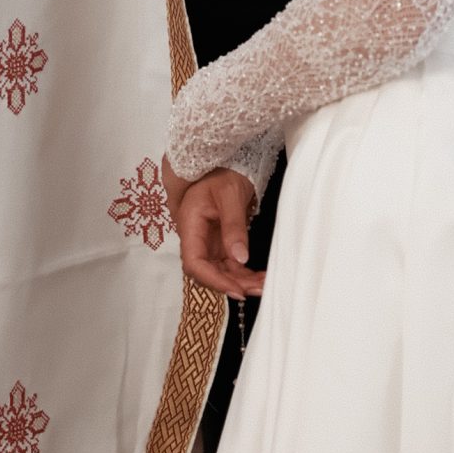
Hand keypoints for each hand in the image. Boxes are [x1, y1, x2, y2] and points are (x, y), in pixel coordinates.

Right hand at [170, 164, 263, 300]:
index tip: (236, 289)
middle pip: (207, 271)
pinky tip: (259, 276)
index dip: (213, 280)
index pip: (194, 263)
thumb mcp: (230, 195)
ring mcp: (207, 241)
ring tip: (263, 284)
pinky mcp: (218, 241)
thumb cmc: (222, 172)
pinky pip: (228, 263)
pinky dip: (243, 272)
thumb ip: (234, 227)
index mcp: (190, 224)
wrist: (224, 162)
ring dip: (240, 281)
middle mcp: (195, 237)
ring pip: (220, 270)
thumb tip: (240, 258)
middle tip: (257, 289)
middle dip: (231, 284)